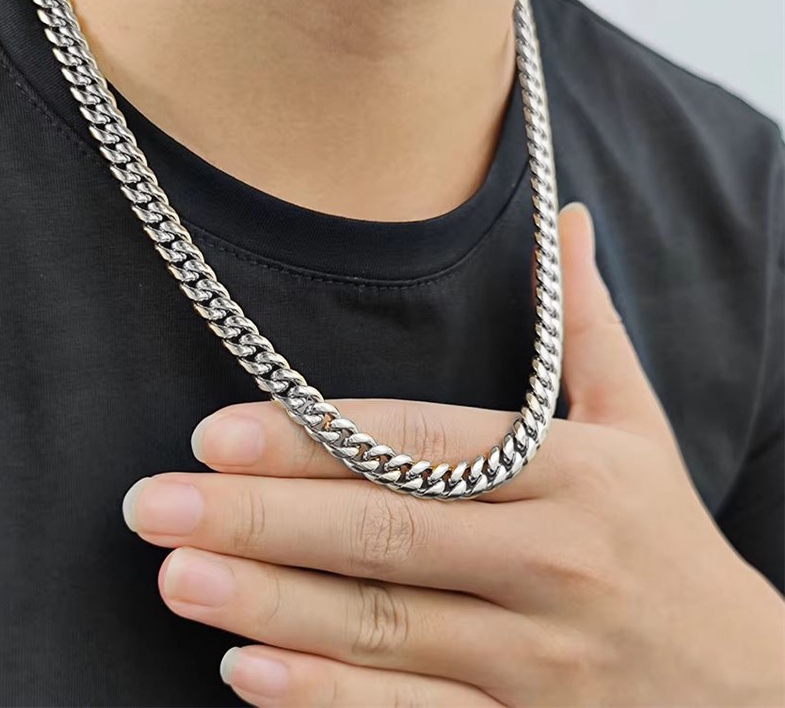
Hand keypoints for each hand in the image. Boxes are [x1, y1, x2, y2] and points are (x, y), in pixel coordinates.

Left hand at [123, 203, 784, 707]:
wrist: (753, 691)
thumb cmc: (666, 537)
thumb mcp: (638, 424)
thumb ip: (588, 324)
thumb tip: (570, 219)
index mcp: (573, 472)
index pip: (422, 444)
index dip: (317, 438)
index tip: (218, 432)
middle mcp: (553, 560)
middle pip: (386, 533)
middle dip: (260, 520)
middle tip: (154, 506)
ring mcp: (540, 662)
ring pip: (386, 629)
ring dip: (270, 605)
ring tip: (176, 577)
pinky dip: (329, 703)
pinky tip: (247, 673)